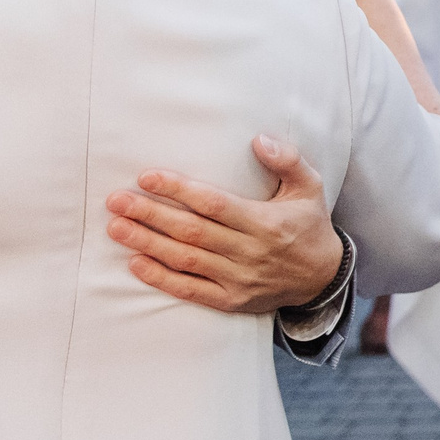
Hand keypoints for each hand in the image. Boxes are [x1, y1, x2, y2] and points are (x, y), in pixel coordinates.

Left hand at [104, 134, 342, 312]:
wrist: (323, 278)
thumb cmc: (309, 225)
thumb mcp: (310, 187)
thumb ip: (288, 160)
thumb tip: (258, 140)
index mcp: (266, 222)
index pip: (214, 204)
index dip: (178, 190)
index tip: (146, 177)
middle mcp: (250, 252)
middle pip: (192, 231)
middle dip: (150, 215)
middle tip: (116, 201)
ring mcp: (239, 279)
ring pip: (186, 259)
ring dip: (147, 243)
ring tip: (116, 227)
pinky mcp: (232, 300)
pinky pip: (191, 290)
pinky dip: (161, 278)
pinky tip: (136, 263)